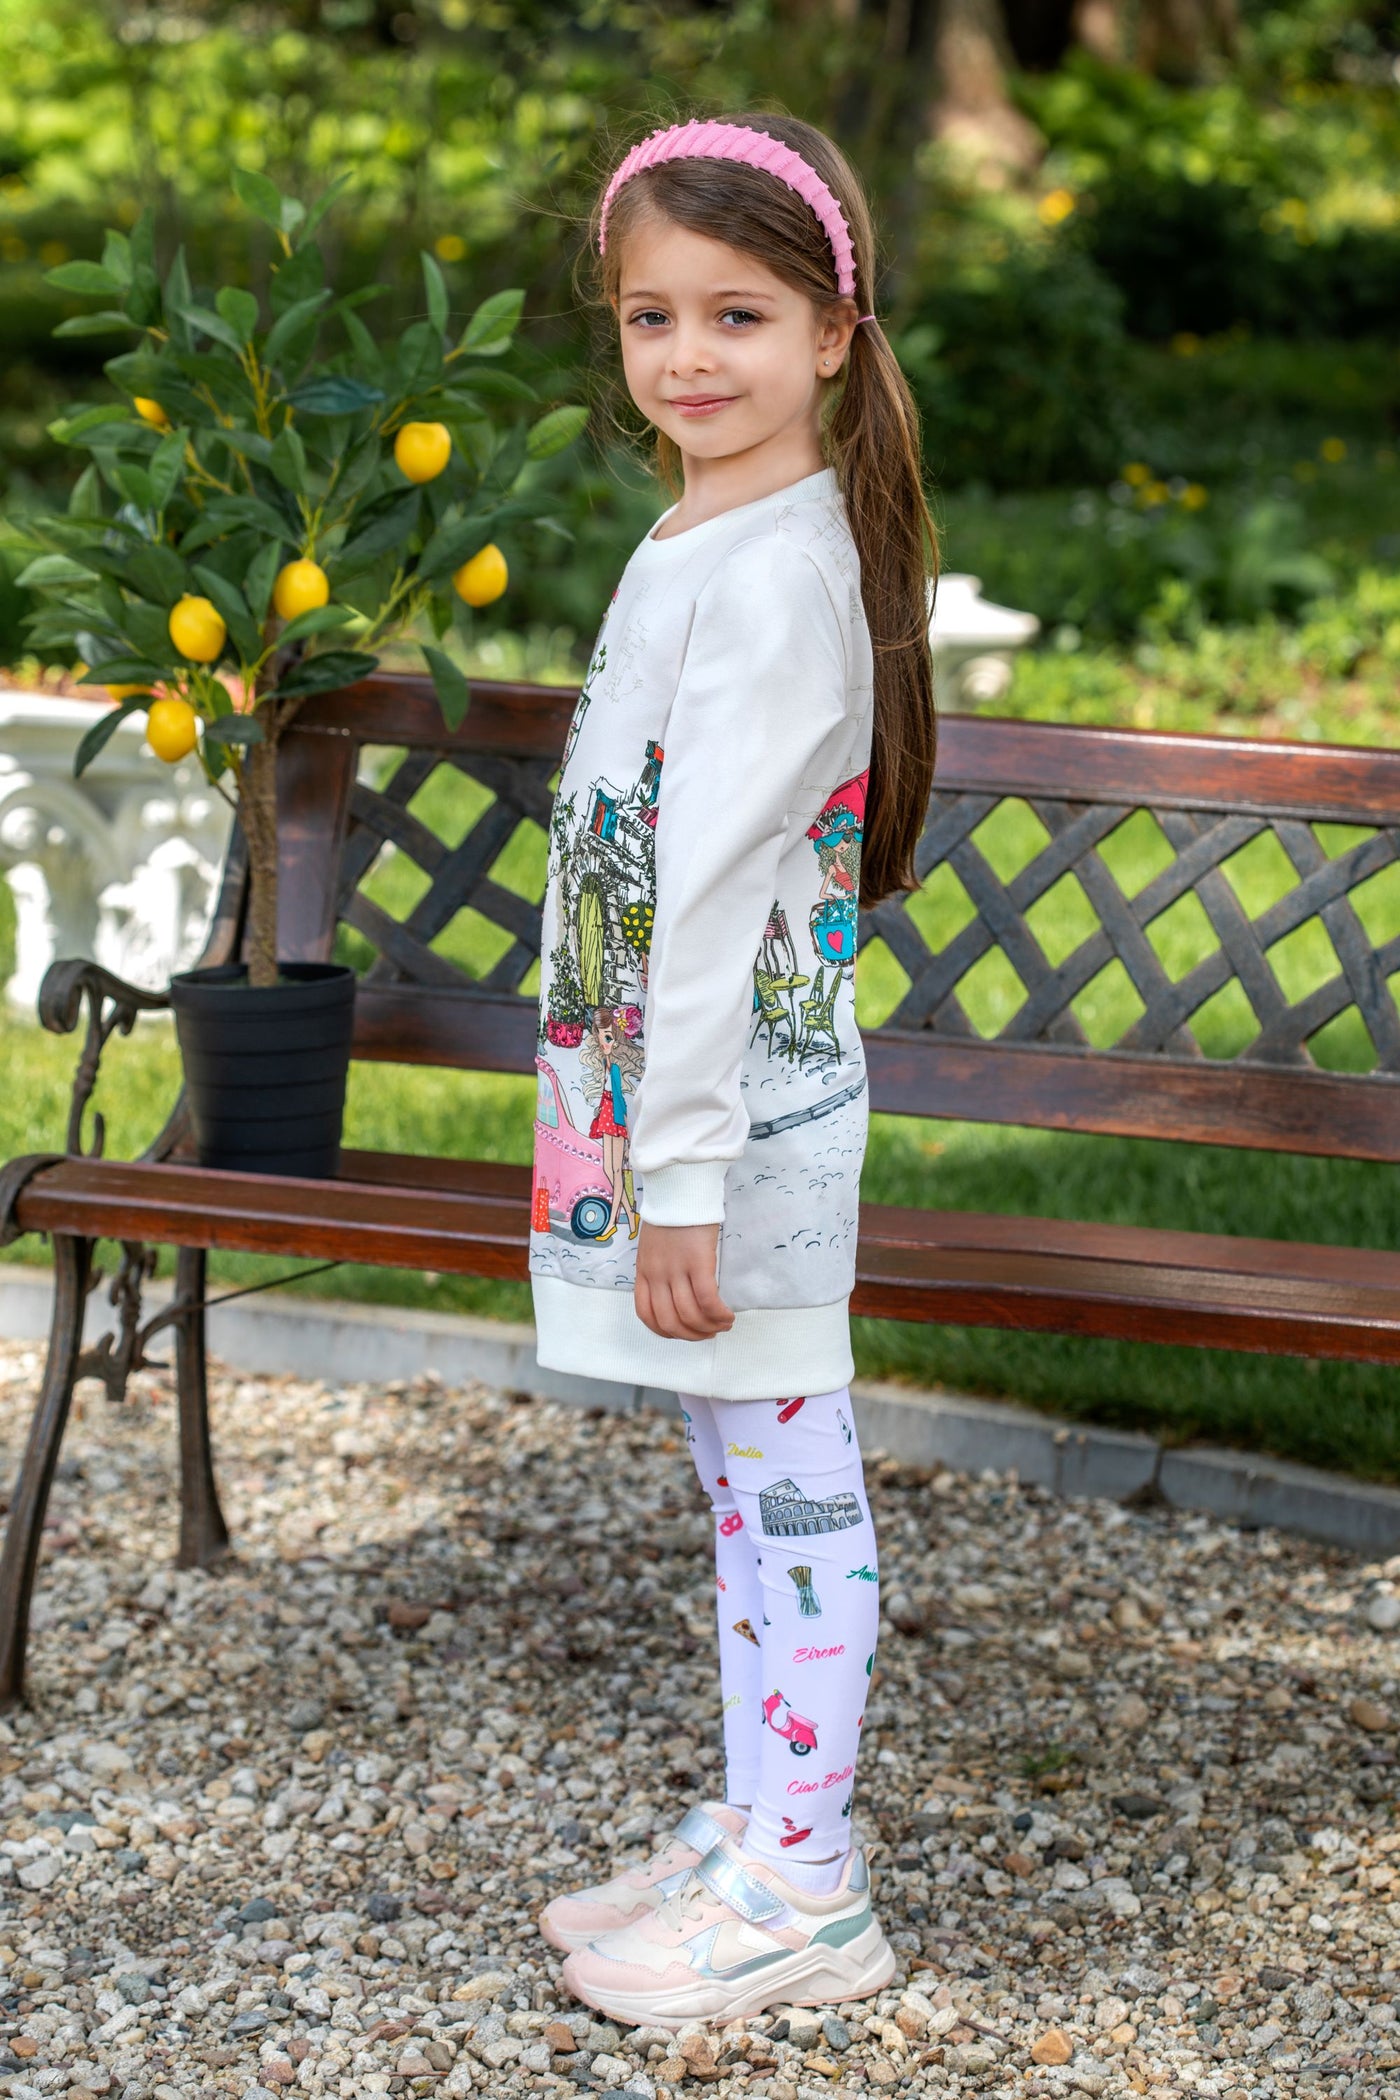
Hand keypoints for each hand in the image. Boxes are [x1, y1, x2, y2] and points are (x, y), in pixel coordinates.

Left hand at [635, 1220, 735, 1340]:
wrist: (679, 1186)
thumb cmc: (671, 1211)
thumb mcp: (653, 1244)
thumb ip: (659, 1268)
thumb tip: (674, 1290)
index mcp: (644, 1271)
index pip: (646, 1315)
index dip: (666, 1331)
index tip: (683, 1331)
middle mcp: (657, 1275)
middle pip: (669, 1322)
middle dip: (691, 1335)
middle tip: (708, 1333)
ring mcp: (676, 1270)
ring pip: (689, 1316)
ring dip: (708, 1328)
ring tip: (723, 1324)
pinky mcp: (698, 1262)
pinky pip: (707, 1300)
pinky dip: (719, 1315)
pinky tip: (728, 1315)